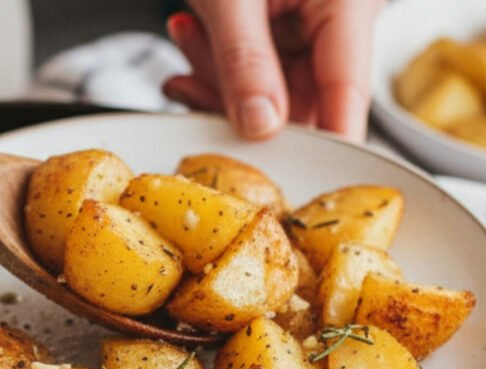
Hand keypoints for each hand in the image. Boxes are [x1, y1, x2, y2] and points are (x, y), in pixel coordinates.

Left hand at [164, 0, 384, 141]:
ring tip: (190, 37)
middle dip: (244, 103)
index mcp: (344, 4)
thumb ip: (244, 62)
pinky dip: (214, 64)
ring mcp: (303, 23)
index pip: (347, 95)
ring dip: (220, 80)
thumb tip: (259, 126)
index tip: (299, 182)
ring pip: (270, 88)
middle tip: (201, 88)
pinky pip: (251, 67)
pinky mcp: (274, 26)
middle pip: (303, 98)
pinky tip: (189, 41)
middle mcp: (332, 19)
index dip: (324, 143)